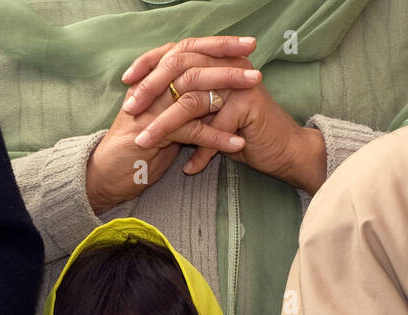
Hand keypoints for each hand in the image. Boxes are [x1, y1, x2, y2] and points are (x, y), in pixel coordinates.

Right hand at [86, 36, 258, 212]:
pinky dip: (216, 138)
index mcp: (152, 80)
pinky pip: (190, 132)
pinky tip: (237, 143)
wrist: (104, 178)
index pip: (187, 52)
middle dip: (227, 63)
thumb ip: (181, 108)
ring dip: (227, 93)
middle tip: (256, 67)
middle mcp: (150, 89)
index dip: (217, 46)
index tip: (246, 44)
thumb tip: (212, 95)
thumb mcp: (162, 124)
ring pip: (193, 93)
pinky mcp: (151, 135)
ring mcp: (149, 110)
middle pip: (192, 64)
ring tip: (255, 94)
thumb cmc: (135, 154)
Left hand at [123, 36, 326, 192]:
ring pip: (192, 101)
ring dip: (165, 126)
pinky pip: (214, 130)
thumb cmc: (240, 133)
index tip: (125, 82)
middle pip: (180, 69)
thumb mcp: (206, 114)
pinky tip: (189, 168)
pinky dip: (199, 152)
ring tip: (145, 143)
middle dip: (150, 92)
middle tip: (130, 111)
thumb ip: (184, 99)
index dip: (148, 64)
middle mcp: (226, 64)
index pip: (175, 52)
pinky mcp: (249, 105)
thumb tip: (144, 95)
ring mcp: (239, 83)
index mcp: (214, 59)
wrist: (281, 151)